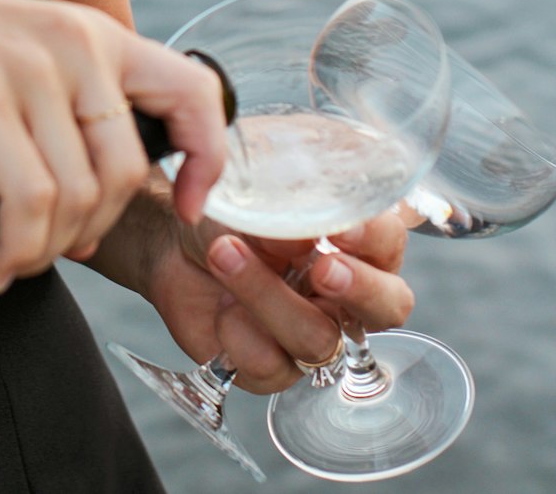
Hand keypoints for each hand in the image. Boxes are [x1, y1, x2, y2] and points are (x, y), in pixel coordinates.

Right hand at [0, 0, 228, 292]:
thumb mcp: (21, 53)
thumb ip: (73, 95)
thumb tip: (107, 180)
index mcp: (93, 33)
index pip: (196, 92)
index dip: (207, 158)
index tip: (181, 205)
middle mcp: (76, 46)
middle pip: (127, 175)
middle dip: (91, 231)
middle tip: (44, 248)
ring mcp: (32, 73)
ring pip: (80, 199)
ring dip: (46, 250)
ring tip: (10, 257)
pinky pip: (32, 205)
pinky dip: (16, 250)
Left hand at [146, 202, 411, 392]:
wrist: (174, 238)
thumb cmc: (228, 210)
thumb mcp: (256, 192)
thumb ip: (287, 208)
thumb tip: (302, 236)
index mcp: (354, 244)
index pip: (388, 242)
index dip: (375, 238)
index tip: (343, 228)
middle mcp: (343, 295)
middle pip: (387, 308)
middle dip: (359, 288)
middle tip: (323, 268)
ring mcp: (310, 334)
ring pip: (317, 339)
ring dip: (268, 295)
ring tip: (225, 253)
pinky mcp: (270, 368)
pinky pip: (270, 366)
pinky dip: (239, 332)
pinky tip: (220, 307)